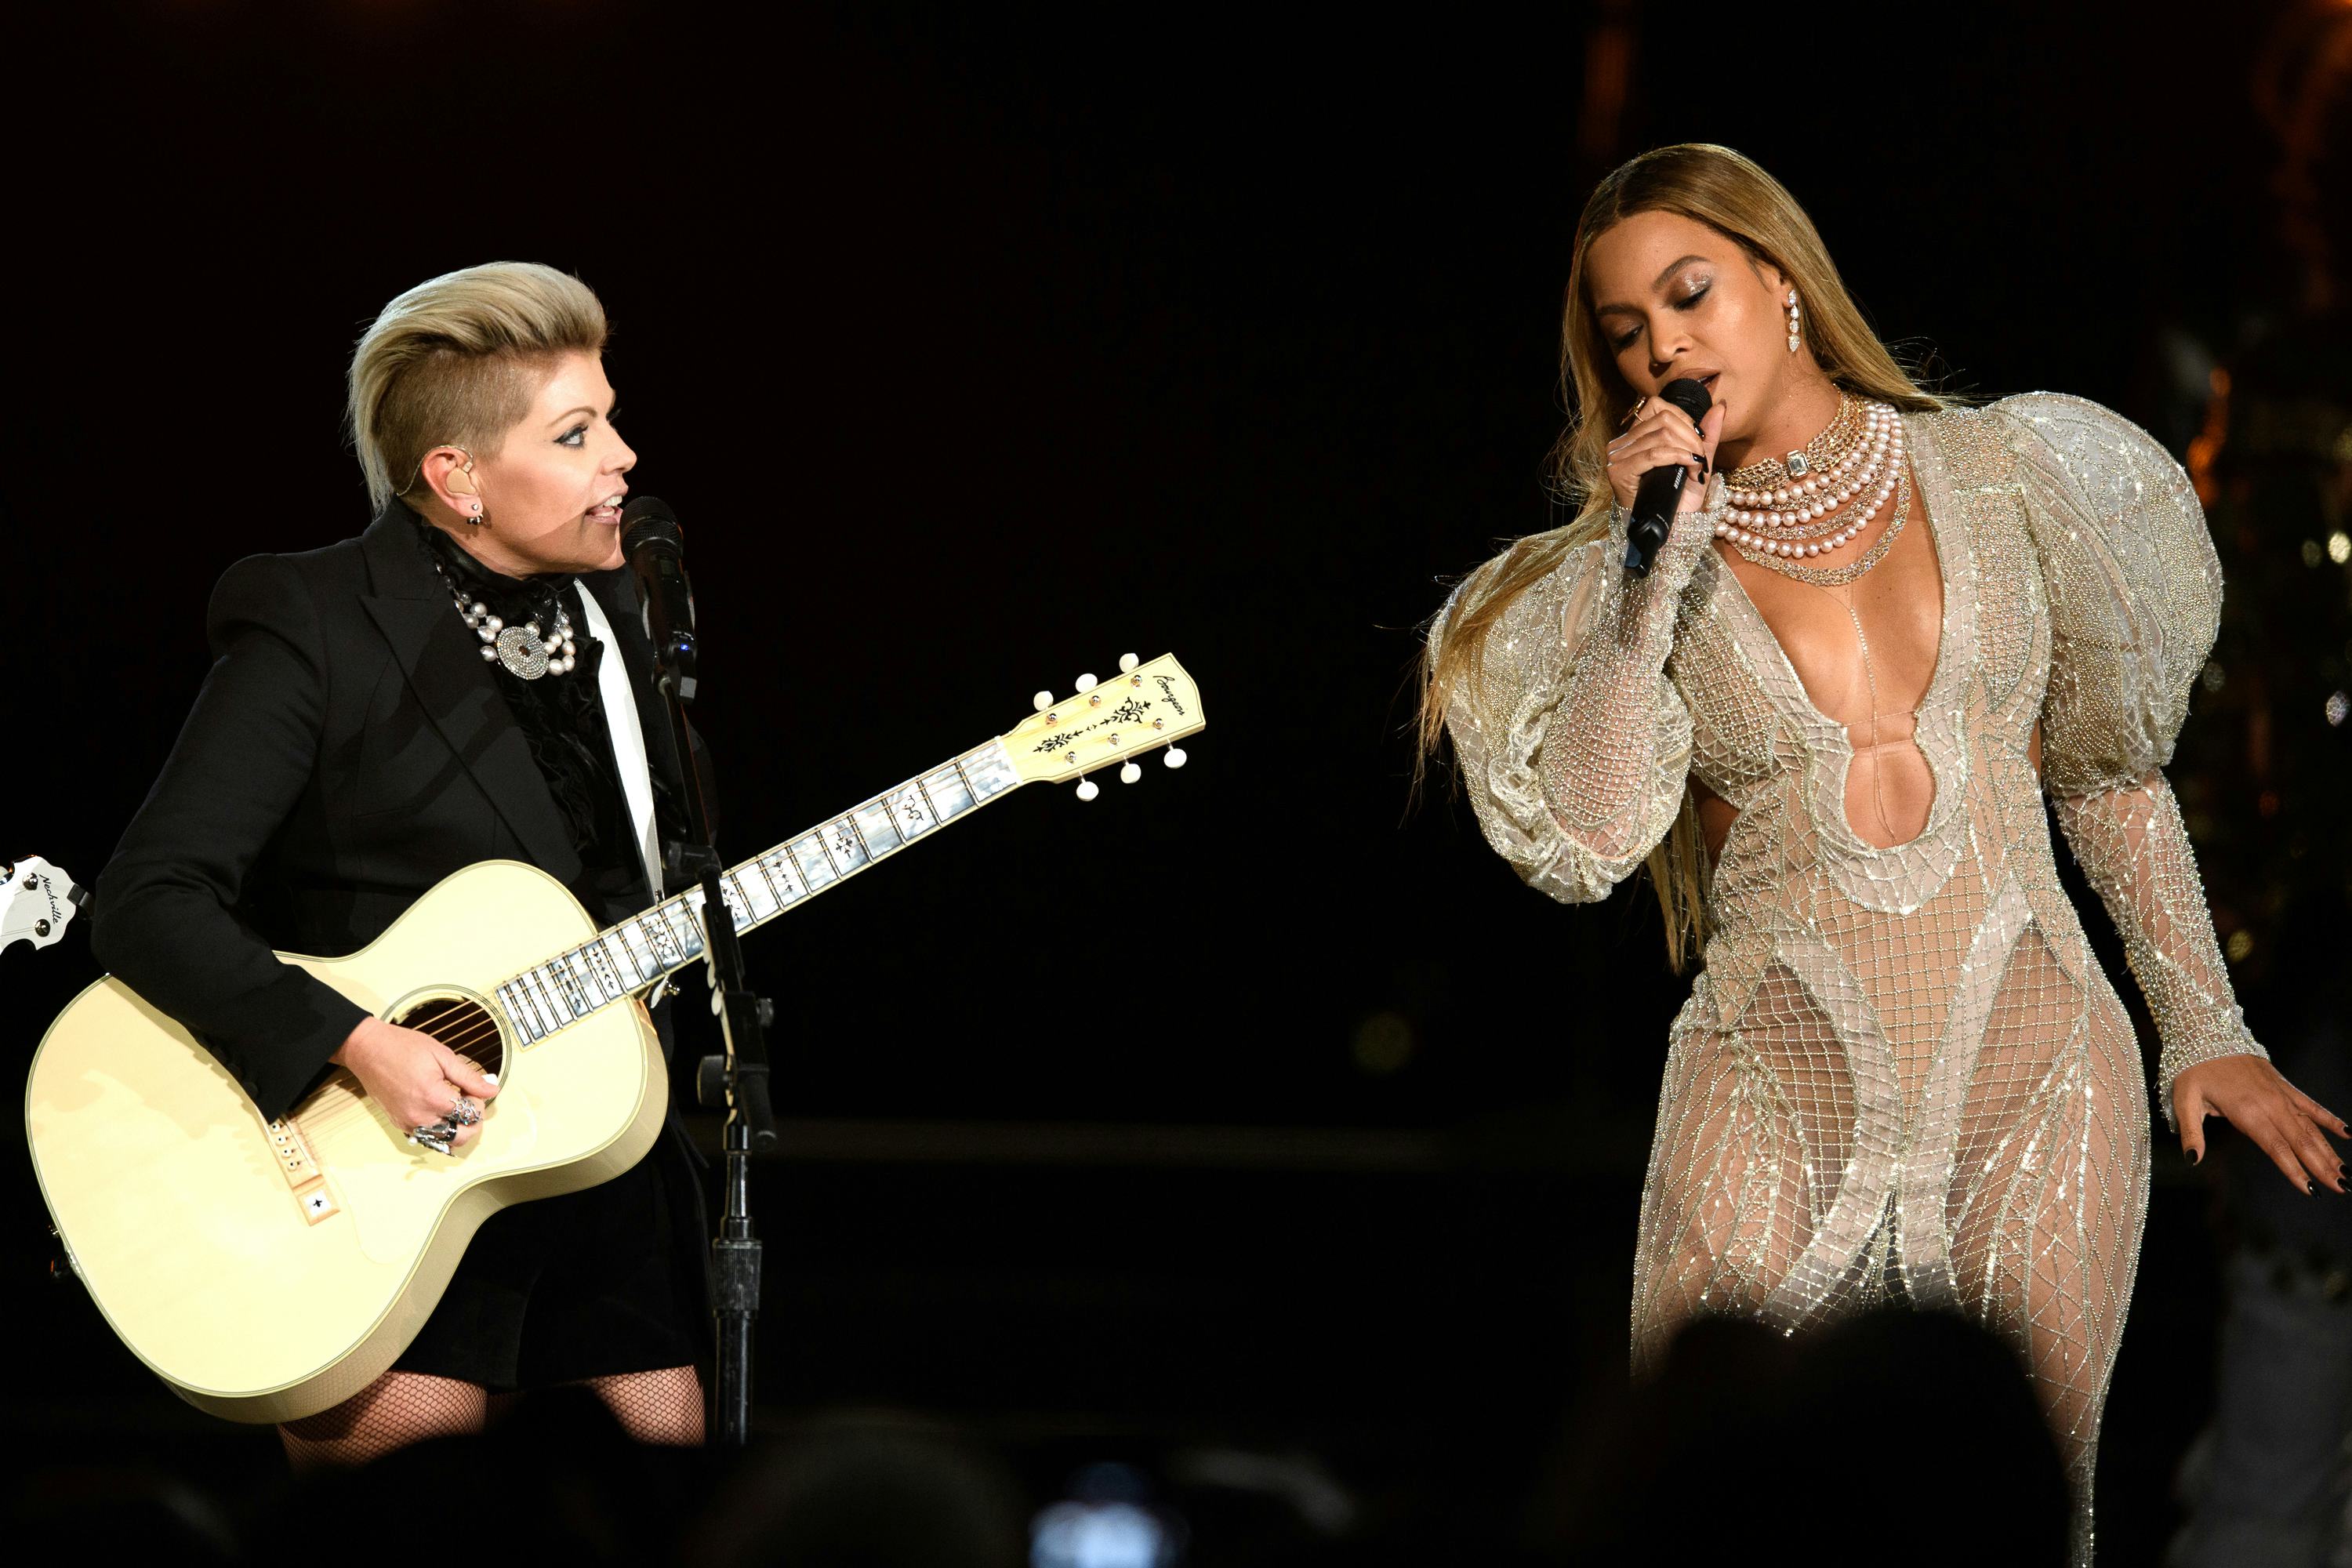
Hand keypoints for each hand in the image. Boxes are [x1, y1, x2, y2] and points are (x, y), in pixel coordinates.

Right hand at [331, 1015, 501, 1149]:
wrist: (367, 1050)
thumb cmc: (402, 1047)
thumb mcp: (442, 1055)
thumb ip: (468, 1077)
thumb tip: (492, 1089)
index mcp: (432, 1098)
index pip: (469, 1114)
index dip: (478, 1101)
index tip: (473, 1088)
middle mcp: (419, 1117)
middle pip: (459, 1136)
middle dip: (472, 1122)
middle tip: (469, 1101)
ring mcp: (407, 1123)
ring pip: (443, 1140)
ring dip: (455, 1128)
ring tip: (454, 1105)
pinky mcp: (399, 1123)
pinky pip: (426, 1136)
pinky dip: (438, 1128)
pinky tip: (439, 1109)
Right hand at [1605, 396, 1727, 514]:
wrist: (1671, 529)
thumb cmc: (1680, 499)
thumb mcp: (1698, 461)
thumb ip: (1708, 434)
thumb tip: (1720, 406)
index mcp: (1636, 436)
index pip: (1658, 406)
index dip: (1685, 420)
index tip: (1697, 444)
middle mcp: (1622, 443)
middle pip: (1664, 419)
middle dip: (1691, 438)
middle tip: (1701, 460)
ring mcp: (1617, 456)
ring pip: (1662, 434)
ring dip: (1688, 451)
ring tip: (1696, 469)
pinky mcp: (1618, 471)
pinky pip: (1654, 453)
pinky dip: (1678, 457)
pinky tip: (1690, 468)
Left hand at [2174, 1054, 2346, 1192]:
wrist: (2207, 1034)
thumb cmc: (2193, 1070)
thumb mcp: (2183, 1100)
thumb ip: (2191, 1133)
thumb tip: (2192, 1160)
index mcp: (2247, 1112)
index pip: (2276, 1148)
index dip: (2294, 1170)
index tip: (2310, 1190)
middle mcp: (2270, 1105)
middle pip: (2301, 1141)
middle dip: (2322, 1167)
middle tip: (2342, 1189)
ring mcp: (2281, 1095)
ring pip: (2310, 1128)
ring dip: (2329, 1151)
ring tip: (2346, 1173)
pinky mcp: (2284, 1086)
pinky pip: (2311, 1105)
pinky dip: (2329, 1119)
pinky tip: (2348, 1133)